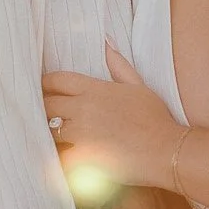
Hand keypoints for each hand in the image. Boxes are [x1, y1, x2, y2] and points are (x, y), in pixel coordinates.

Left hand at [43, 45, 180, 188]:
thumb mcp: (139, 85)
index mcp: (95, 89)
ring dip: (49, 135)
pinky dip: (56, 162)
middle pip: (47, 105)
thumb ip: (118, 64)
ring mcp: (81, 134)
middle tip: (42, 116)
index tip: (42, 89)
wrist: (167, 150)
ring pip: (50, 132)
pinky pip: (59, 159)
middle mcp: (83, 108)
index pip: (58, 80)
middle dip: (43, 110)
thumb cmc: (156, 118)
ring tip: (49, 139)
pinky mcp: (83, 158)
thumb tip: (106, 42)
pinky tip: (57, 165)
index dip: (45, 84)